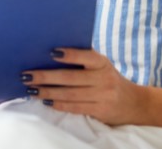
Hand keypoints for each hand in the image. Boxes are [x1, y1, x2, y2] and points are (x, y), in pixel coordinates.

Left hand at [22, 48, 145, 125]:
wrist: (134, 103)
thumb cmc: (108, 78)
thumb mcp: (102, 65)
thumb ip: (84, 59)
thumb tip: (51, 53)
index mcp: (102, 62)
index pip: (86, 56)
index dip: (70, 54)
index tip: (51, 52)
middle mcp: (104, 78)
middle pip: (71, 78)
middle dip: (46, 77)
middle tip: (27, 75)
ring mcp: (103, 96)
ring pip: (70, 94)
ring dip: (47, 92)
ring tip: (31, 89)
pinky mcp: (100, 111)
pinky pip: (75, 107)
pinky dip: (58, 104)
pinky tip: (46, 101)